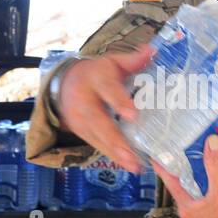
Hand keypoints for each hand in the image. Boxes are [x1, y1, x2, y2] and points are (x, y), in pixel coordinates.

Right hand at [55, 46, 153, 172]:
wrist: (65, 84)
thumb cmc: (98, 74)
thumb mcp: (112, 62)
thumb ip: (132, 60)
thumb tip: (153, 51)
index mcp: (96, 78)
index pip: (107, 89)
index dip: (119, 101)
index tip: (133, 115)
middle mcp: (84, 101)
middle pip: (99, 121)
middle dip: (116, 139)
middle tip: (133, 155)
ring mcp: (80, 120)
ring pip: (97, 138)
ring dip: (116, 154)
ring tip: (135, 166)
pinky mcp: (81, 133)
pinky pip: (98, 146)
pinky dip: (114, 157)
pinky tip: (130, 166)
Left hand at [153, 134, 217, 217]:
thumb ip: (216, 168)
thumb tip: (211, 142)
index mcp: (187, 209)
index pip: (171, 183)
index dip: (164, 168)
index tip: (157, 155)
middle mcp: (193, 215)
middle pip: (185, 189)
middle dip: (185, 173)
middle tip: (185, 154)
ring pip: (200, 197)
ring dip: (202, 182)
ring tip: (206, 166)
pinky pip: (214, 203)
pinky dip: (216, 191)